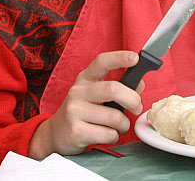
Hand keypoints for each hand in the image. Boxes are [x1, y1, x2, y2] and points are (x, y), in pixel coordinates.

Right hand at [29, 50, 144, 158]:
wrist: (56, 134)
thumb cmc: (82, 111)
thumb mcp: (96, 94)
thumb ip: (118, 87)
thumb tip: (139, 85)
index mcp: (85, 79)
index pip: (101, 62)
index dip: (119, 58)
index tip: (135, 58)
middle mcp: (78, 92)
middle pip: (113, 89)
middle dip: (133, 100)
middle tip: (137, 107)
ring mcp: (74, 111)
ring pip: (114, 117)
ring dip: (123, 124)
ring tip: (116, 126)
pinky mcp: (76, 131)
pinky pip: (108, 134)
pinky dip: (113, 136)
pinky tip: (104, 134)